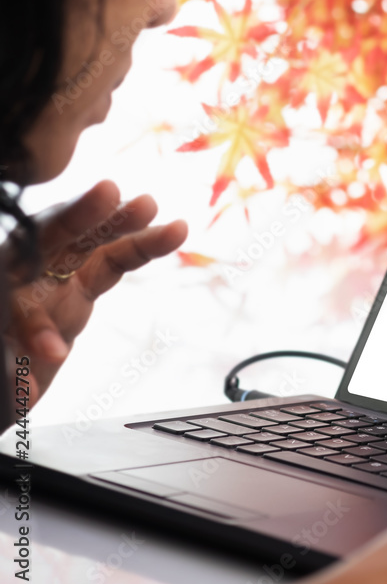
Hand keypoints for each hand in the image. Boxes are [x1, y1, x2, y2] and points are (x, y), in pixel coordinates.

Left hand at [4, 180, 186, 400]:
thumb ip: (12, 372)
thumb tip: (34, 381)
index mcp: (0, 285)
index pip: (29, 248)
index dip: (65, 224)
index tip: (102, 202)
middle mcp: (24, 274)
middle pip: (59, 236)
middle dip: (95, 217)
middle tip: (134, 202)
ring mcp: (52, 280)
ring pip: (92, 246)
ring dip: (128, 231)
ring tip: (167, 221)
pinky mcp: (75, 292)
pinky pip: (111, 265)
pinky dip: (140, 251)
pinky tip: (171, 235)